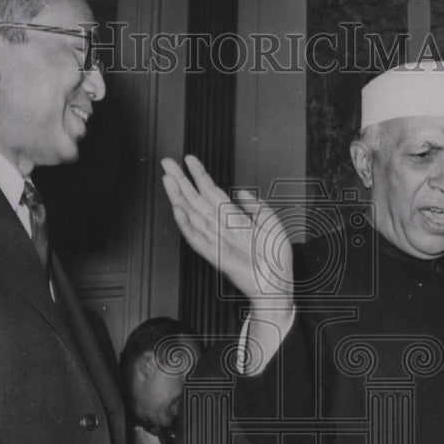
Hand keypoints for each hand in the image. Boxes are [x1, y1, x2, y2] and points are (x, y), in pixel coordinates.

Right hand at [161, 155, 293, 308]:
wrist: (277, 284)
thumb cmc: (275, 260)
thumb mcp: (271, 223)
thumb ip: (257, 205)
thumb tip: (242, 192)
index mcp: (233, 220)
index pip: (211, 192)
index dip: (199, 174)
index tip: (189, 159)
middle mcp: (221, 228)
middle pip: (195, 199)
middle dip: (180, 180)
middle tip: (166, 163)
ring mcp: (215, 240)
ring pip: (191, 215)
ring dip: (178, 197)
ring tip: (167, 180)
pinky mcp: (215, 255)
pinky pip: (196, 239)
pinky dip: (186, 225)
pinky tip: (178, 210)